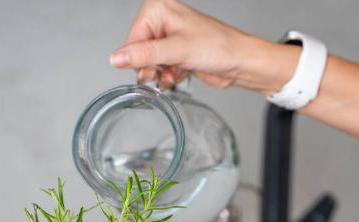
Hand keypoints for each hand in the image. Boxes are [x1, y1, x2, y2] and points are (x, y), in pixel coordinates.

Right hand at [111, 0, 298, 93]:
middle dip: (151, 67)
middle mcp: (162, 20)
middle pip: (138, 52)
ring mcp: (168, 37)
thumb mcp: (178, 51)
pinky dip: (167, 76)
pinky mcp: (175, 52)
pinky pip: (159, 68)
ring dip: (160, 73)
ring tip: (175, 72)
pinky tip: (179, 74)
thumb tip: (116, 58)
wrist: (241, 63)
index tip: (153, 66)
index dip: (140, 58)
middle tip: (165, 70)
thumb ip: (145, 55)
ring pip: (148, 63)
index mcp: (158, 8)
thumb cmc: (220, 47)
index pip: (132, 39)